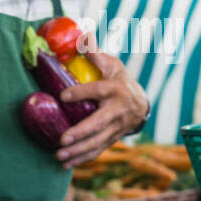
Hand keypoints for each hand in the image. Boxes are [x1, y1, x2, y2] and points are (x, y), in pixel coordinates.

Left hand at [55, 43, 148, 168]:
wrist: (141, 103)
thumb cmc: (119, 80)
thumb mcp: (111, 65)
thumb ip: (95, 54)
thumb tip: (82, 35)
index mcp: (115, 89)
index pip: (97, 90)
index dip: (81, 93)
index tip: (63, 96)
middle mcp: (117, 110)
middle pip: (98, 123)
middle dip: (81, 133)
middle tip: (63, 140)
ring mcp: (116, 127)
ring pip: (97, 141)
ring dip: (78, 151)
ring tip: (59, 156)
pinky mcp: (112, 138)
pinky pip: (97, 150)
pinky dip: (83, 159)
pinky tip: (66, 165)